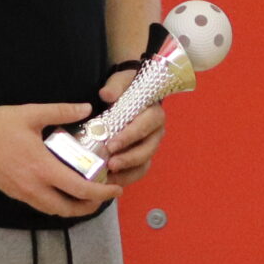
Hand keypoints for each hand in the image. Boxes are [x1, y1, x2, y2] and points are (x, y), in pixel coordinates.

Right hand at [0, 102, 122, 218]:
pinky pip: (39, 205)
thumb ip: (61, 111)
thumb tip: (86, 108)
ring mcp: (21, 193)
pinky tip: (60, 190)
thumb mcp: (32, 114)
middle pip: (67, 209)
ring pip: (52, 211)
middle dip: (89, 207)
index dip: (101, 193)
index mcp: (42, 168)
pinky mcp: (12, 193)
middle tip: (102, 196)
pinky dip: (55, 203)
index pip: (79, 189)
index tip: (115, 189)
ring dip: (72, 208)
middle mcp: (33, 186)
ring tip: (85, 195)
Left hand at [89, 66, 166, 187]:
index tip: (111, 145)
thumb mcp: (121, 81)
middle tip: (110, 164)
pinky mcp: (143, 158)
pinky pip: (137, 172)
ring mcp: (150, 146)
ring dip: (127, 172)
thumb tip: (107, 95)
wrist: (129, 93)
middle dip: (128, 158)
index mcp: (154, 113)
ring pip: (143, 163)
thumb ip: (115, 86)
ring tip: (108, 177)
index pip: (145, 126)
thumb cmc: (126, 88)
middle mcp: (156, 132)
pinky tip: (109, 182)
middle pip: (147, 149)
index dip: (129, 137)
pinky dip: (125, 179)